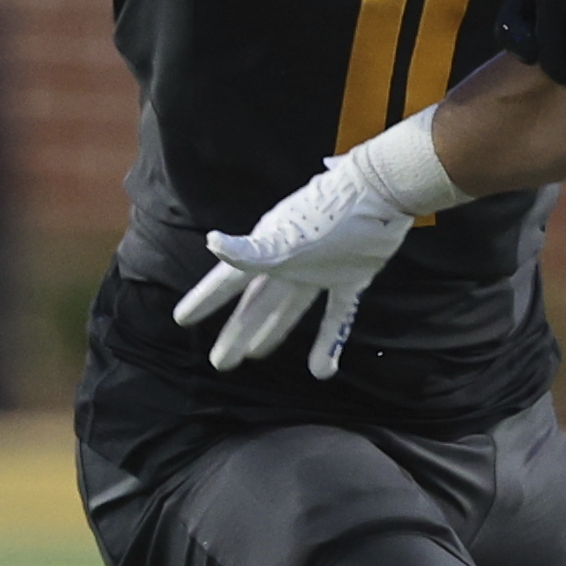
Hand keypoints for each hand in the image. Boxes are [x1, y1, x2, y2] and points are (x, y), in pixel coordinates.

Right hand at [175, 159, 417, 377]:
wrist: (383, 195)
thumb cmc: (332, 214)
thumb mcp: (288, 238)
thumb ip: (251, 252)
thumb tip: (212, 243)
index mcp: (269, 252)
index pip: (228, 281)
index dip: (205, 300)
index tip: (182, 319)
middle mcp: (290, 264)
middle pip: (256, 304)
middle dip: (237, 331)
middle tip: (220, 362)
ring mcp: (320, 271)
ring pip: (289, 309)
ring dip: (271, 333)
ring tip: (252, 356)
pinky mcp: (351, 278)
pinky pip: (336, 315)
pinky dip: (328, 342)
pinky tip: (322, 370)